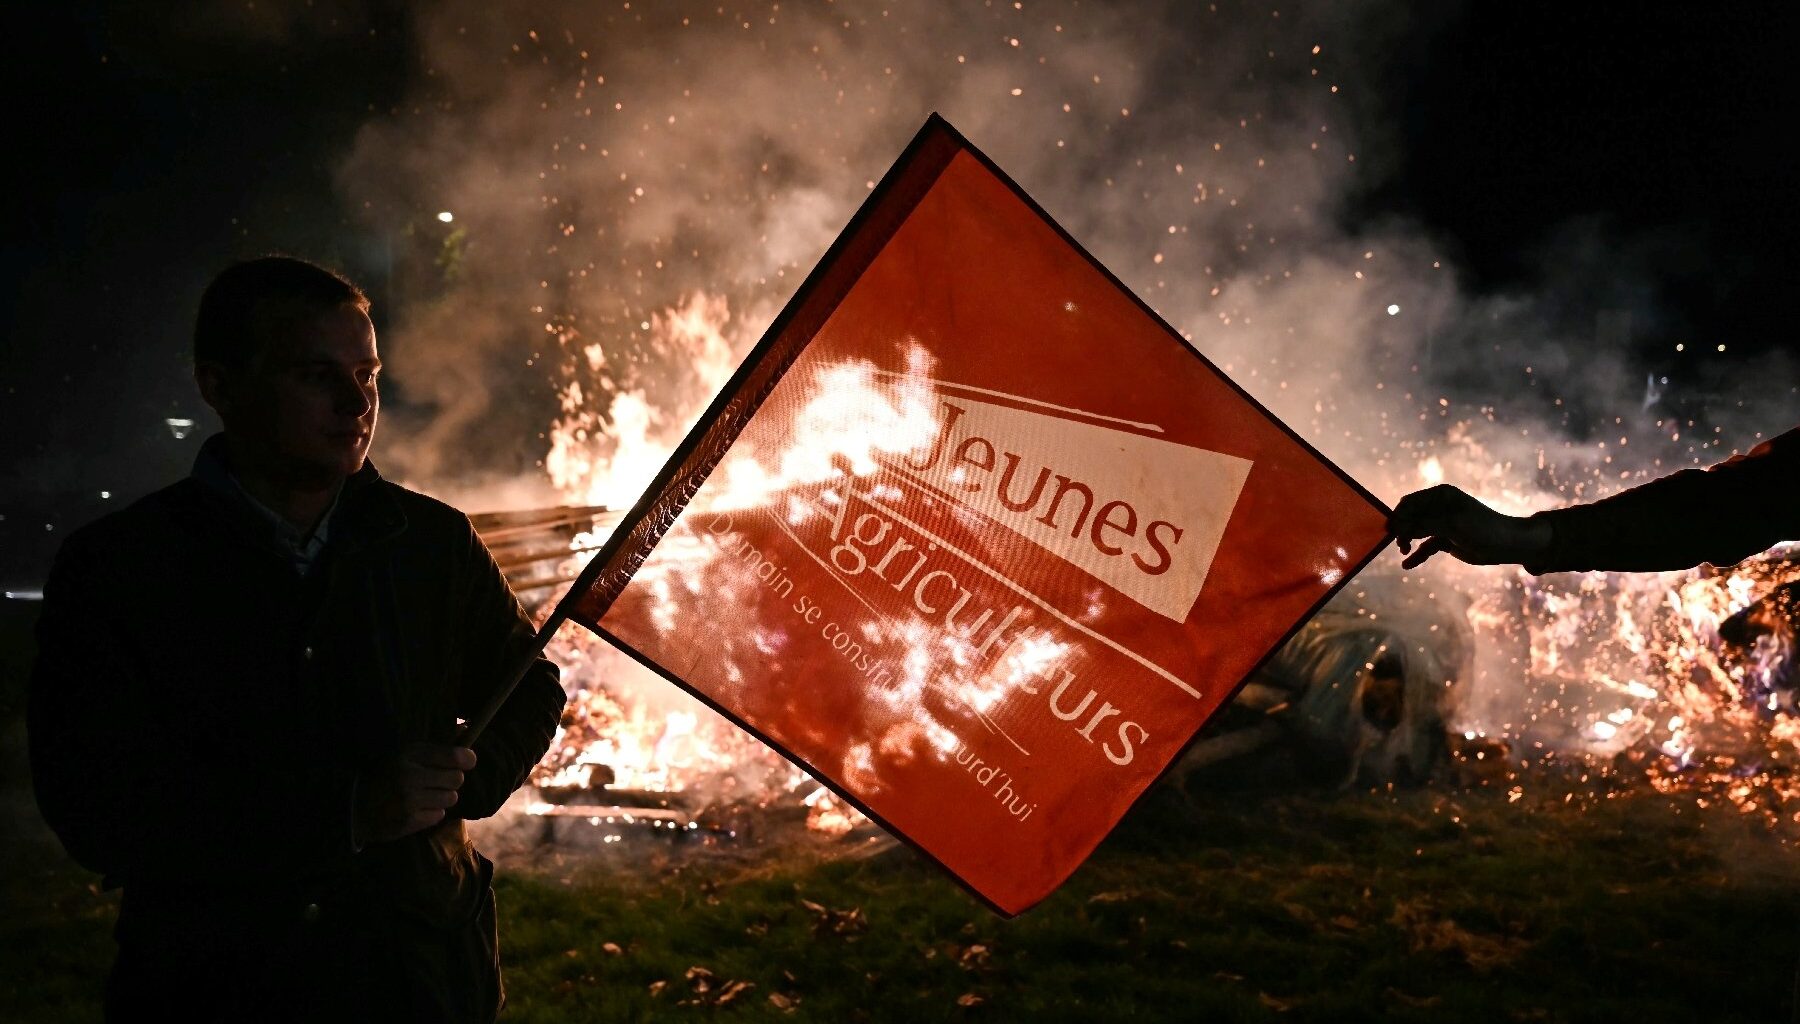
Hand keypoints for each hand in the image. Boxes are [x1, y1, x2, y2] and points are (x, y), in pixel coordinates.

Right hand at [353, 742, 477, 845]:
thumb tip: (467, 729)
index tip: (467, 761)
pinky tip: (415, 809)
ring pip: (451, 798)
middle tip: (437, 781)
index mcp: (408, 755)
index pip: (455, 756)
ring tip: (424, 796)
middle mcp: (409, 776)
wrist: (355, 807)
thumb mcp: (405, 753)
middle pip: (457, 779)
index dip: (467, 759)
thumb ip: (436, 745)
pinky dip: (431, 813)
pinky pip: (439, 815)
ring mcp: (408, 800)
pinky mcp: (408, 821)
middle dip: (451, 780)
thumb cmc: (386, 775)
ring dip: (442, 798)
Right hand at [1388, 484, 1551, 568]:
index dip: (1398, 516)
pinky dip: (1417, 555)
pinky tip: (1407, 565)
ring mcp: (1442, 523)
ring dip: (1406, 541)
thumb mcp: (1451, 524)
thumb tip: (1398, 527)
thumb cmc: (1482, 528)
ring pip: (1415, 532)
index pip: (1409, 502)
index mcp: (1440, 495)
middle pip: (1409, 517)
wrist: (1508, 544)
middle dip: (1401, 530)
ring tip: (1403, 553)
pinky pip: (1425, 547)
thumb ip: (1423, 524)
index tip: (1393, 533)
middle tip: (1399, 545)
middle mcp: (1439, 507)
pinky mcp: (1445, 539)